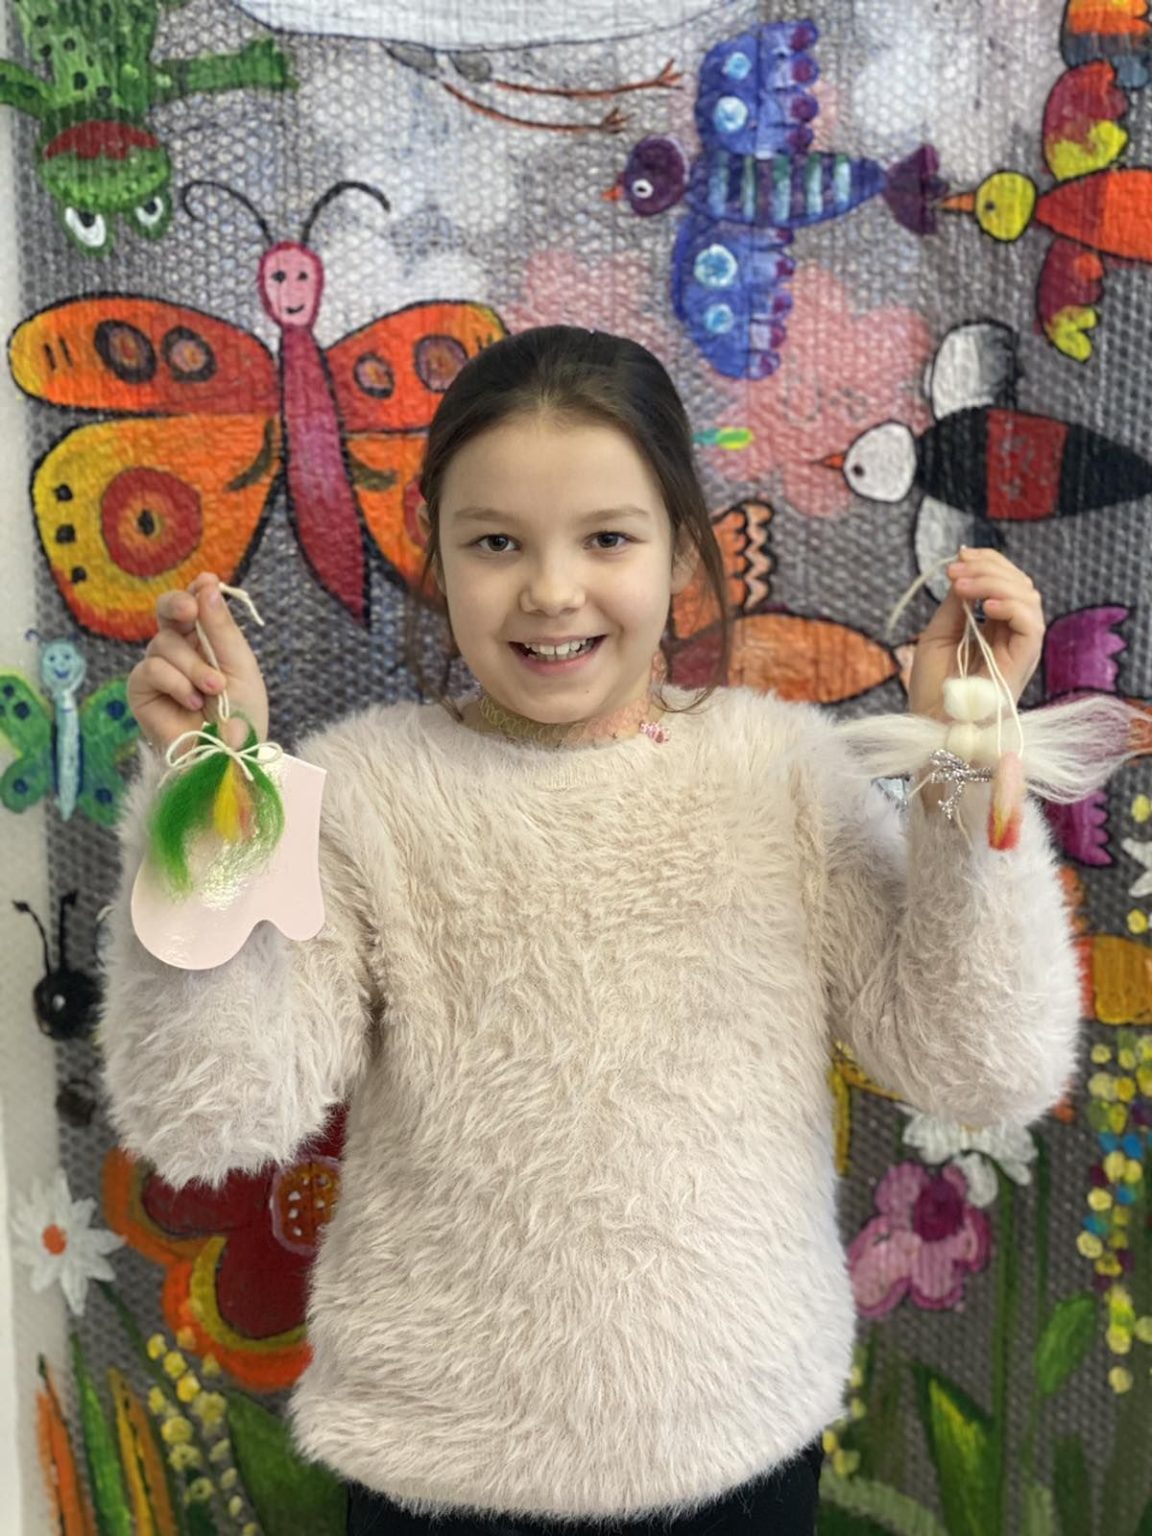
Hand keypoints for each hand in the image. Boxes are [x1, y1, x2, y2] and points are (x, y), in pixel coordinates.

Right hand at [126, 573, 269, 752]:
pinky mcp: (141, 690)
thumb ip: (221, 627)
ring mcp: (159, 668)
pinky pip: (150, 668)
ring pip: (164, 644)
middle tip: (189, 611)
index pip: (195, 604)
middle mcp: (180, 649)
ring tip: (213, 690)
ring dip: (193, 667)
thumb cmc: (240, 714)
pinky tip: (191, 701)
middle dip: (178, 605)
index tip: (207, 581)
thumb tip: (206, 583)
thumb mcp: (239, 665)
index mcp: (206, 640)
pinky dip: (175, 683)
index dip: (197, 591)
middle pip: (167, 610)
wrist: (229, 755)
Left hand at [907, 547, 1044, 721]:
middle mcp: (1012, 634)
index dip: (987, 562)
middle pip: (1019, 584)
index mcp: (993, 626)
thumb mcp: (938, 635)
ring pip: (1029, 598)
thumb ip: (955, 605)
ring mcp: (1021, 647)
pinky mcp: (1025, 661)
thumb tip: (964, 570)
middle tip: (955, 571)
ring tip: (962, 586)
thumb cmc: (933, 687)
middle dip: (988, 568)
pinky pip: (1032, 625)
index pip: (1004, 582)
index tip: (957, 557)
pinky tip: (983, 607)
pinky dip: (1011, 607)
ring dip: (995, 583)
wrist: (932, 726)